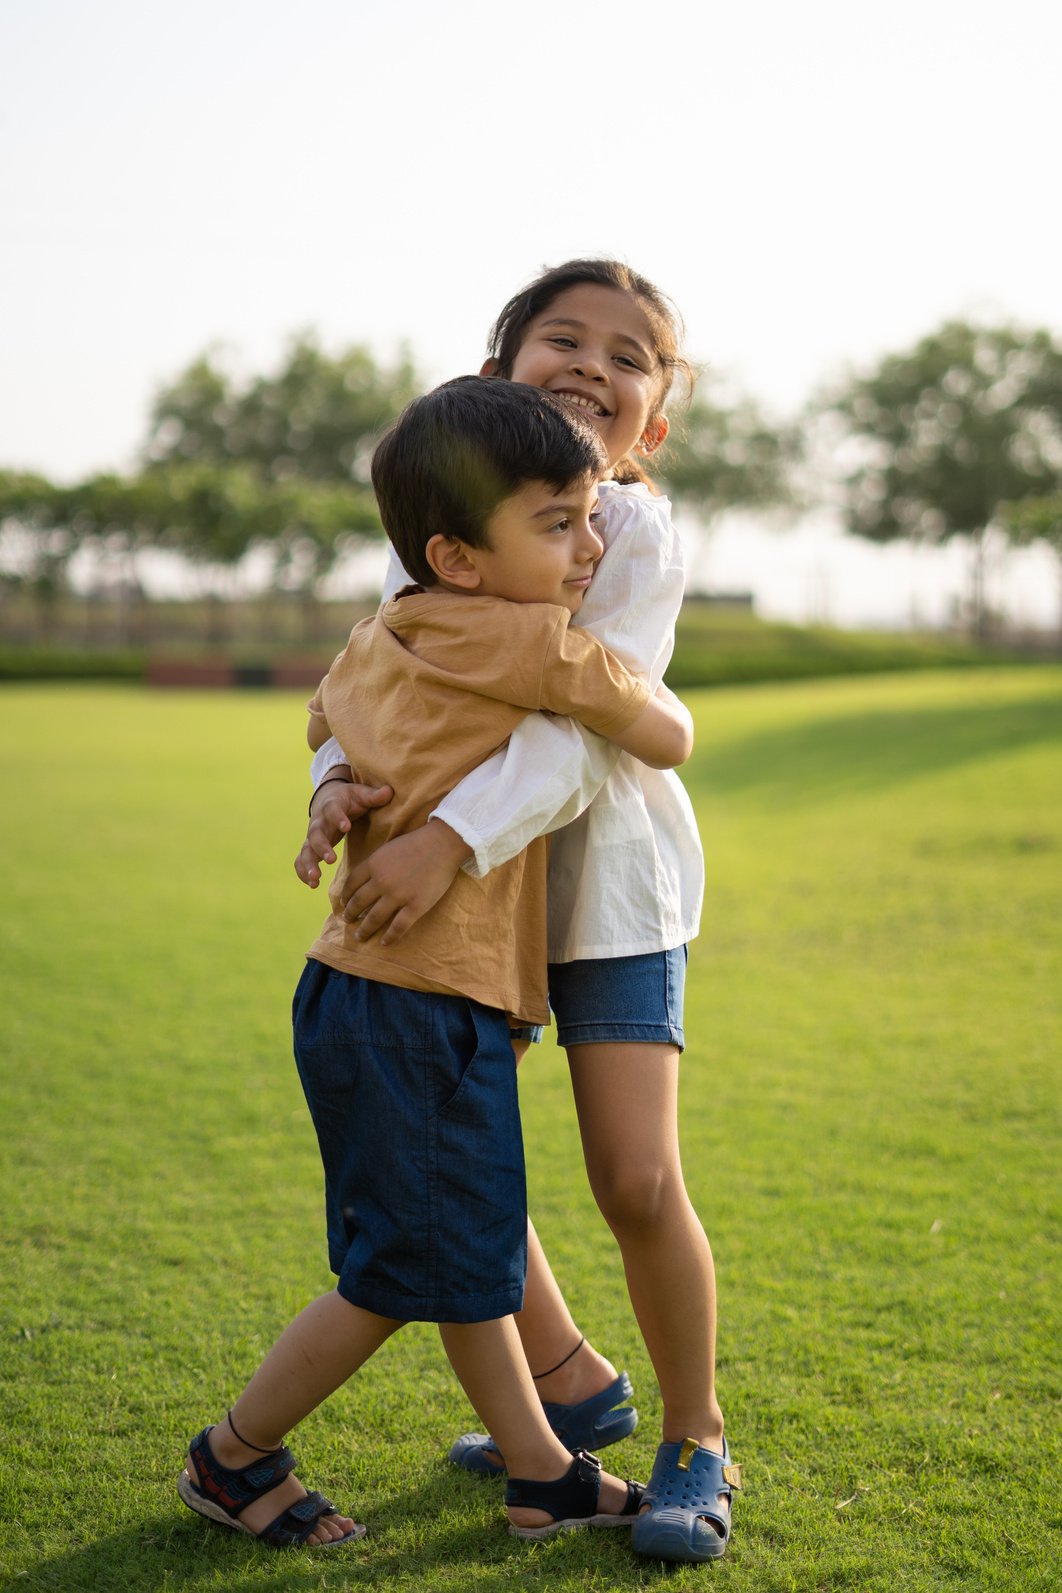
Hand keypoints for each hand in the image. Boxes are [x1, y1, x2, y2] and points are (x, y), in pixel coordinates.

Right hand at [294, 773, 393, 886]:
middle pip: (315, 834)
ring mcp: (312, 836)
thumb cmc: (350, 799)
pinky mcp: (310, 847)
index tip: (346, 827)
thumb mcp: (361, 794)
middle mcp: (319, 822)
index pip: (332, 810)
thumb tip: (389, 791)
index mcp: (332, 806)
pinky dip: (303, 872)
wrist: (328, 800)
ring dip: (308, 864)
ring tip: (315, 878)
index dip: (338, 818)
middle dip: (321, 847)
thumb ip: (374, 796)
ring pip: (306, 850)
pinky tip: (312, 885)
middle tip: (330, 859)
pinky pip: (301, 860)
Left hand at [339, 820, 472, 944]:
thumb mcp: (388, 848)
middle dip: (350, 914)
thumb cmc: (417, 843)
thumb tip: (365, 878)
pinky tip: (384, 943)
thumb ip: (376, 863)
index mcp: (373, 864)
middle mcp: (382, 881)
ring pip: (374, 918)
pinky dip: (390, 937)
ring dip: (364, 929)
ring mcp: (399, 895)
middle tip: (347, 921)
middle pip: (359, 903)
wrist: (443, 843)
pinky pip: (398, 926)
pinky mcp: (416, 906)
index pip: (351, 884)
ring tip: (359, 936)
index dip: (345, 896)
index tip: (343, 903)